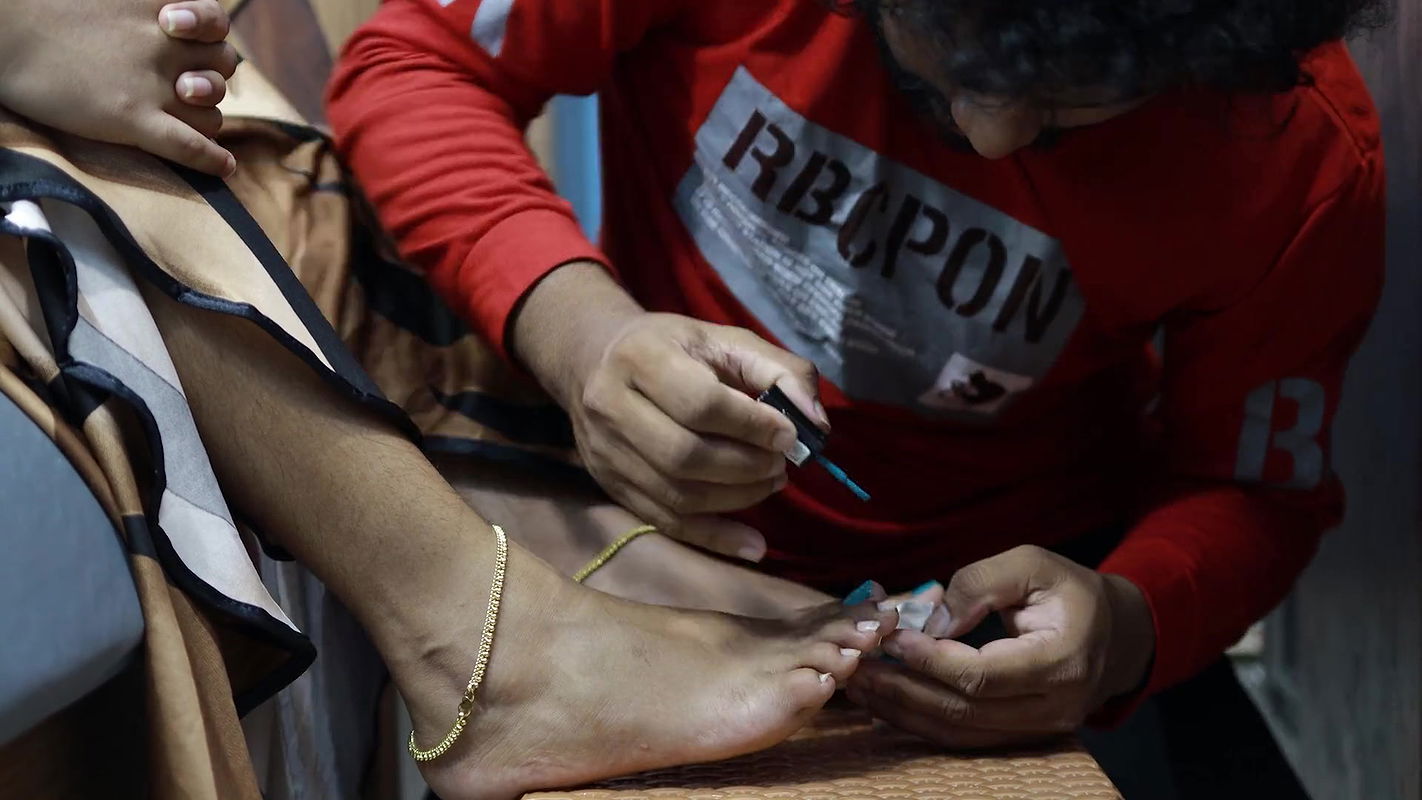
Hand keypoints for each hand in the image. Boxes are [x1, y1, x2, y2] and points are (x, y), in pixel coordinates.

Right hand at [0, 0, 237, 175]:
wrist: (3, 31)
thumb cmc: (44, 11)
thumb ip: (141, 11)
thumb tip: (166, 21)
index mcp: (158, 10)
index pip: (216, 24)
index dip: (209, 34)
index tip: (183, 36)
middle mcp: (165, 45)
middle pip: (220, 71)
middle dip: (210, 80)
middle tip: (184, 86)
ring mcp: (152, 84)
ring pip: (209, 113)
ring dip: (203, 119)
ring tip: (182, 116)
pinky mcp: (132, 118)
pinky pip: (190, 146)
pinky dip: (212, 160)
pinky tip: (224, 168)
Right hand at [573, 312, 826, 549]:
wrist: (594, 359)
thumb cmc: (674, 348)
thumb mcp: (725, 340)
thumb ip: (778, 370)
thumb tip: (815, 422)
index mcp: (641, 358)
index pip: (699, 403)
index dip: (751, 425)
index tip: (789, 435)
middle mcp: (612, 406)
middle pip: (684, 455)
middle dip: (745, 466)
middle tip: (780, 464)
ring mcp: (607, 451)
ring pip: (676, 494)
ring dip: (737, 498)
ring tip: (770, 482)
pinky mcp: (611, 485)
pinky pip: (665, 522)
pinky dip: (714, 538)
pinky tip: (753, 544)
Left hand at [845, 545, 1155, 747]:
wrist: (1117, 634)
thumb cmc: (1070, 591)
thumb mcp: (1032, 564)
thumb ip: (981, 583)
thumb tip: (931, 619)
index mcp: (1061, 661)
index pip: (983, 675)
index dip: (931, 660)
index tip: (891, 637)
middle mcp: (1053, 707)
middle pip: (964, 711)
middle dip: (903, 690)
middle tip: (857, 666)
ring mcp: (1039, 729)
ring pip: (959, 733)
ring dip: (903, 712)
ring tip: (860, 685)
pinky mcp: (1022, 735)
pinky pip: (965, 737)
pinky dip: (921, 721)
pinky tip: (886, 702)